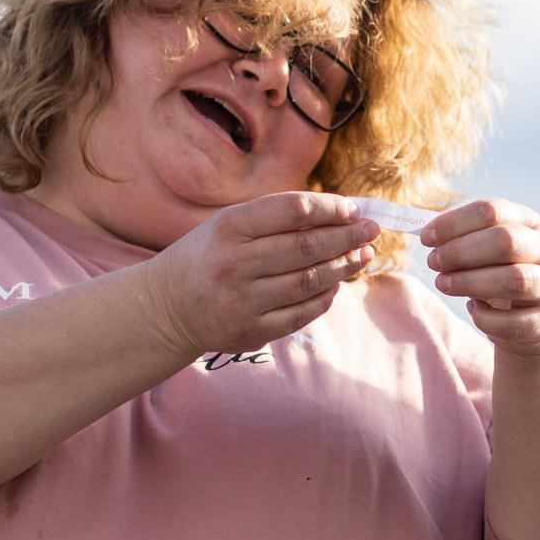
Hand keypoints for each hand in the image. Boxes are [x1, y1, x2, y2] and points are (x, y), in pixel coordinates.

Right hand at [137, 191, 375, 357]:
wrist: (167, 306)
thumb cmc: (208, 255)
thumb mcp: (228, 225)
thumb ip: (275, 218)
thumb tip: (337, 215)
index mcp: (227, 228)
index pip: (291, 210)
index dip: (329, 208)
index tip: (353, 208)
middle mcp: (233, 264)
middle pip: (306, 247)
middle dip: (347, 236)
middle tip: (372, 229)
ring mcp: (242, 301)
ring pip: (310, 281)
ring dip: (344, 266)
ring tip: (363, 254)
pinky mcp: (250, 331)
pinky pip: (302, 313)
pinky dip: (325, 296)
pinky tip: (337, 283)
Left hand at [424, 199, 539, 358]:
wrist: (534, 320)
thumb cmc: (500, 276)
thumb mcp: (486, 251)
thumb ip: (461, 239)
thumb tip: (426, 232)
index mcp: (530, 224)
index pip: (494, 211)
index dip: (455, 222)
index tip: (425, 238)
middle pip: (506, 241)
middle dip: (461, 251)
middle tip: (433, 262)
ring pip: (514, 279)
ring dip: (469, 282)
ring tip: (443, 283)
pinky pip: (512, 321)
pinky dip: (485, 317)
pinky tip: (473, 309)